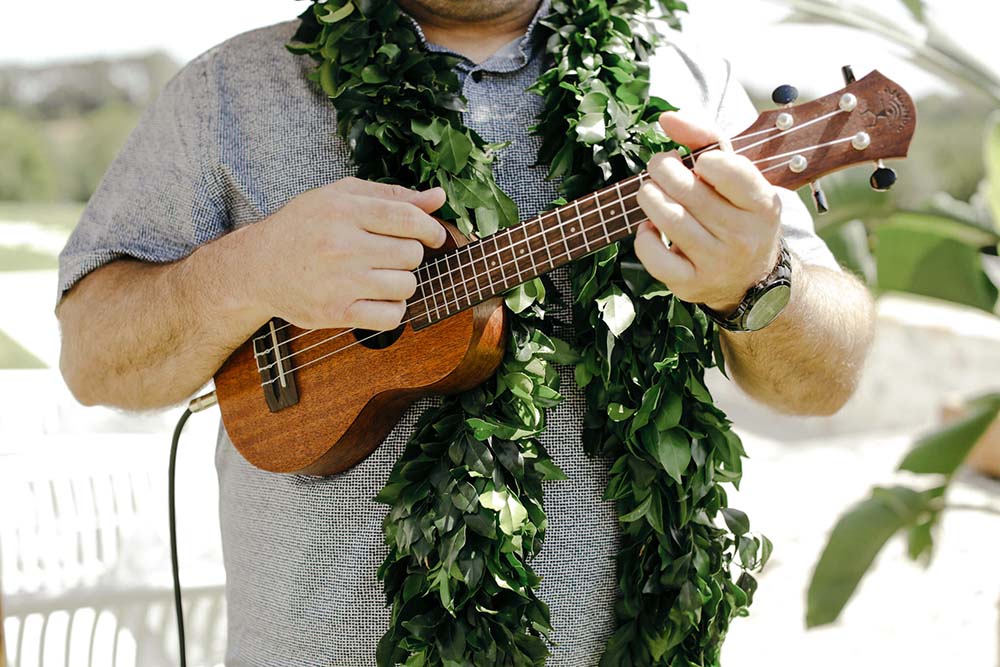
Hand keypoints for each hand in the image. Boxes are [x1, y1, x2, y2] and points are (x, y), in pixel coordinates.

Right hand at [250, 177, 446, 330]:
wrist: (257, 266)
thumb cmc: (304, 226)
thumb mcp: (340, 197)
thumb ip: (391, 195)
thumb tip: (439, 198)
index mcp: (343, 210)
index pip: (407, 218)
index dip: (430, 229)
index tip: (433, 236)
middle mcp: (341, 244)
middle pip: (411, 254)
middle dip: (411, 256)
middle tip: (393, 256)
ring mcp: (339, 281)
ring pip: (406, 286)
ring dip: (403, 284)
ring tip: (384, 277)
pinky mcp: (336, 312)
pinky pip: (391, 317)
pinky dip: (394, 310)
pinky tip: (379, 299)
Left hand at [634, 111, 782, 314]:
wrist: (749, 277)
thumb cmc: (735, 212)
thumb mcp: (735, 175)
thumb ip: (706, 138)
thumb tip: (666, 118)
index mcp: (762, 204)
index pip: (731, 171)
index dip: (705, 159)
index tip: (697, 162)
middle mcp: (743, 236)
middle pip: (689, 192)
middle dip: (663, 170)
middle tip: (659, 167)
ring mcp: (717, 263)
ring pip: (670, 219)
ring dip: (649, 196)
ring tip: (650, 190)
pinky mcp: (692, 284)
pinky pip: (656, 257)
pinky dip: (644, 237)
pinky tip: (649, 227)